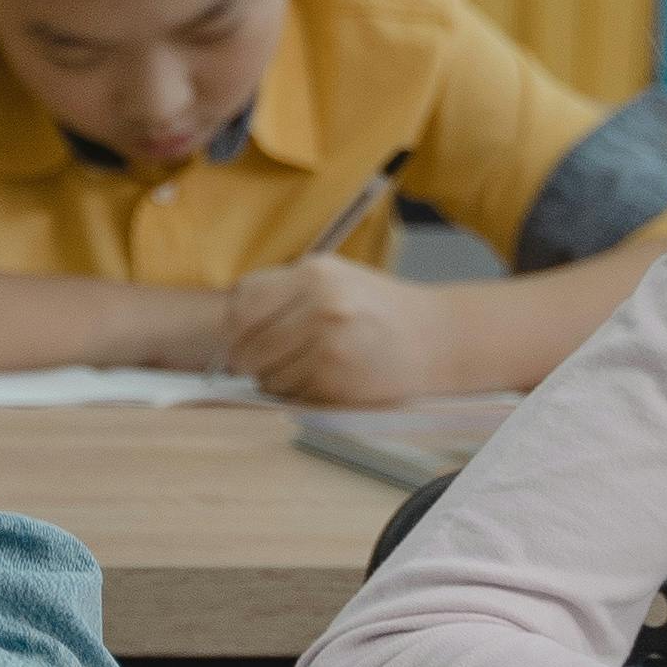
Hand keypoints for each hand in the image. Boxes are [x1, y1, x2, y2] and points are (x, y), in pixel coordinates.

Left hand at [222, 258, 446, 403]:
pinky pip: (292, 393)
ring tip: (296, 371)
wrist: (435, 338)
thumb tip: (232, 325)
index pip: (244, 302)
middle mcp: (321, 304)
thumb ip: (284, 292)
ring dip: (271, 379)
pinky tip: (318, 381)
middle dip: (245, 359)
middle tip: (254, 365)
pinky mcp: (338, 379)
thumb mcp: (333, 278)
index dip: (235, 327)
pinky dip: (296, 393)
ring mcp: (329, 344)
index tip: (239, 338)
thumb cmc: (376, 309)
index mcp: (314, 272)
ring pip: (267, 373)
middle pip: (248, 342)